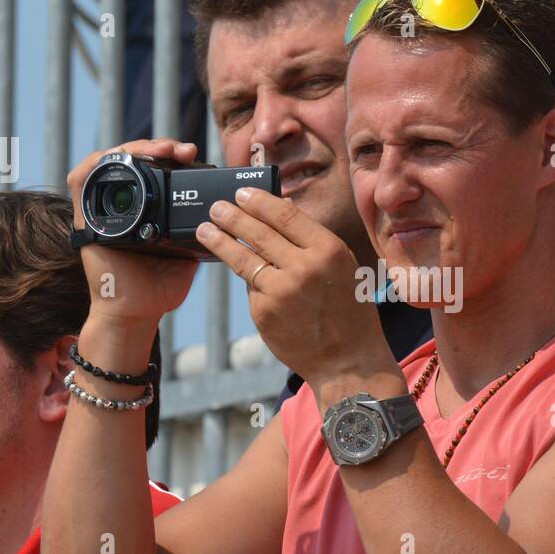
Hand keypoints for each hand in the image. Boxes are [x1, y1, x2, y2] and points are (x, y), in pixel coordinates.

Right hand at [65, 139, 200, 327]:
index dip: (169, 153)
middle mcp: (120, 207)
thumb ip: (197, 231)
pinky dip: (95, 164)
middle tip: (183, 150)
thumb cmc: (159, 288)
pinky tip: (119, 158)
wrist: (136, 314)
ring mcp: (100, 211)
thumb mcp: (186, 254)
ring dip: (132, 149)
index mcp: (143, 211)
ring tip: (162, 149)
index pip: (150, 167)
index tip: (192, 154)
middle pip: (129, 159)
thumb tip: (225, 212)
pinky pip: (80, 182)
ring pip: (107, 163)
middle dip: (156, 146)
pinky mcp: (85, 220)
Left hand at [194, 186, 396, 387]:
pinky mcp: (264, 312)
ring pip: (243, 259)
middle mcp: (303, 268)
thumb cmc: (349, 311)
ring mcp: (280, 291)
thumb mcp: (343, 268)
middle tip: (217, 206)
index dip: (260, 202)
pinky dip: (247, 278)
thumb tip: (281, 211)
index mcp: (328, 251)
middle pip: (258, 233)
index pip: (285, 216)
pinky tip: (241, 271)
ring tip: (205, 229)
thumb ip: (313, 241)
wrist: (346, 360)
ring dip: (220, 241)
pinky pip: (250, 287)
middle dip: (233, 216)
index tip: (242, 193)